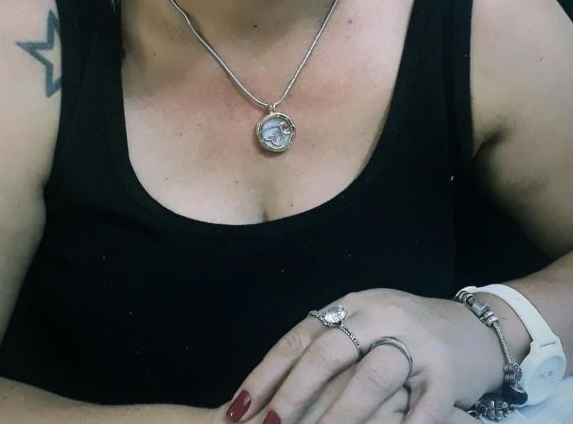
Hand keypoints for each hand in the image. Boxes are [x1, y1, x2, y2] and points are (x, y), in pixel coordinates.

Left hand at [224, 288, 502, 422]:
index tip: (239, 406)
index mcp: (354, 305)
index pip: (302, 336)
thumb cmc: (407, 332)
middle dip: (295, 392)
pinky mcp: (448, 372)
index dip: (268, 371)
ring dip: (341, 415)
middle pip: (330, 351)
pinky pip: (422, 407)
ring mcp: (416, 342)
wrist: (478, 325)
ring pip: (373, 377)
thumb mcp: (366, 324)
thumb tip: (272, 386)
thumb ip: (327, 344)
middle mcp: (381, 315)